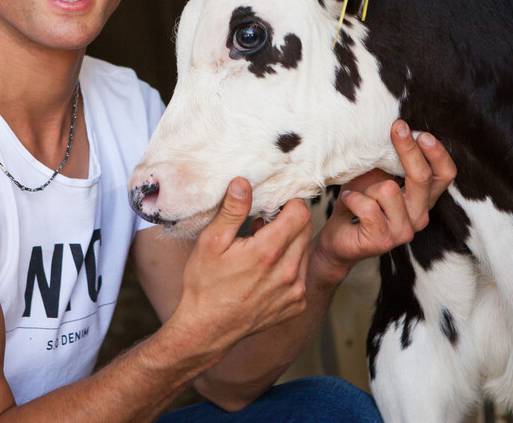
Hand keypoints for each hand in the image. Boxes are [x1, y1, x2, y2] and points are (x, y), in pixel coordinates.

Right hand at [171, 178, 313, 353]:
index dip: (288, 203)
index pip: (300, 212)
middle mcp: (289, 272)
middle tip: (263, 226)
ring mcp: (295, 291)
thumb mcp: (211, 242)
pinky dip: (289, 267)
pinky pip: (301, 275)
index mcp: (269, 251)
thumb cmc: (205, 284)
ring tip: (262, 249)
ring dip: (290, 244)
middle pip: (306, 229)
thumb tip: (243, 182)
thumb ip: (232, 210)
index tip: (272, 206)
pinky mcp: (296, 305)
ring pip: (304, 251)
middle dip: (289, 221)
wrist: (207, 329)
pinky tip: (266, 272)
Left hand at [313, 120, 455, 283]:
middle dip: (409, 149)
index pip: (444, 174)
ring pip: (388, 189)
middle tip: (398, 127)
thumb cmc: (358, 203)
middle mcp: (419, 216)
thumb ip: (391, 162)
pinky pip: (367, 206)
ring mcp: (403, 230)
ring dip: (366, 186)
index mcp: (423, 199)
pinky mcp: (383, 240)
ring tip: (357, 193)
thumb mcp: (376, 176)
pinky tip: (348, 202)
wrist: (337, 238)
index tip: (421, 132)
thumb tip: (398, 131)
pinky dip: (352, 198)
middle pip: (422, 177)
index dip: (437, 153)